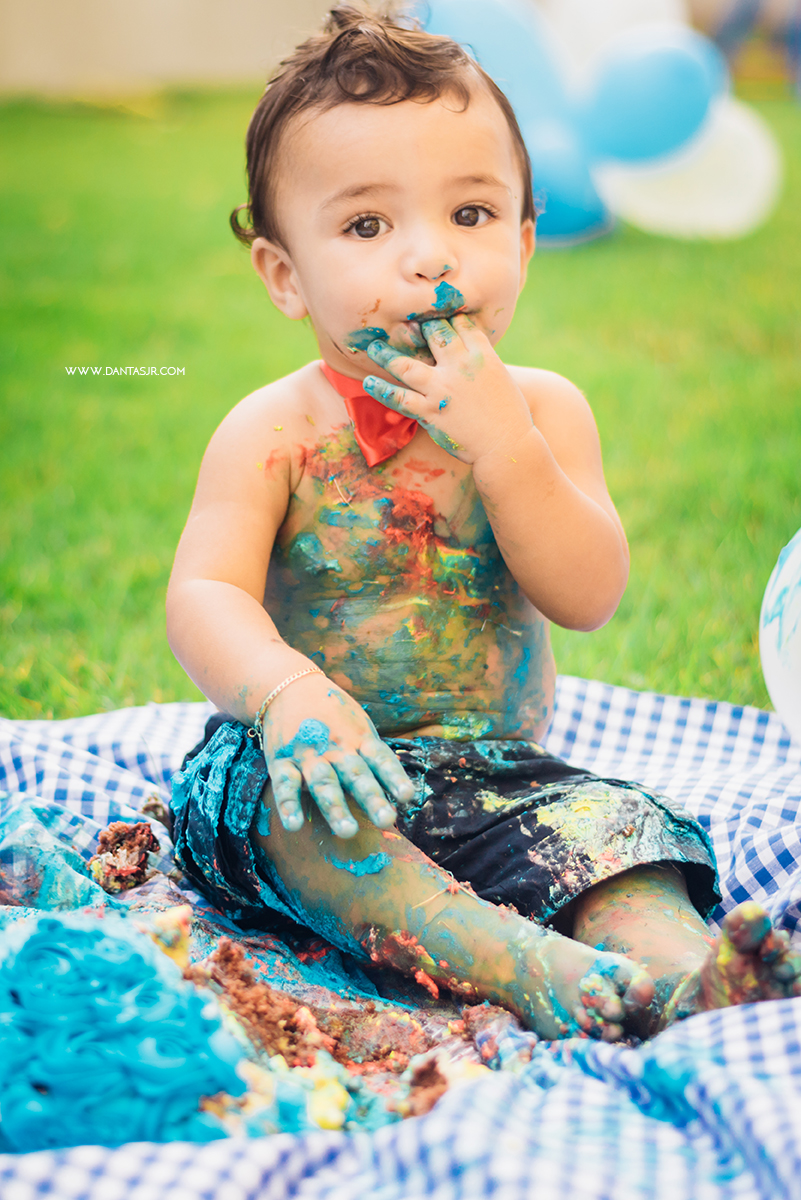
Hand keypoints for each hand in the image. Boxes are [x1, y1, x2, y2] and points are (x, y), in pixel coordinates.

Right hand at [261, 673, 414, 837]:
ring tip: (348, 832)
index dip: (394, 777)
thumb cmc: (332, 714)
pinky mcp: (282, 761)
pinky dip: (289, 804)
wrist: (288, 686)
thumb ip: (373, 754)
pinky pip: (285, 784)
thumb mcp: (358, 726)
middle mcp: (337, 748)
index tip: (407, 797)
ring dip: (336, 807)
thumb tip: (402, 791)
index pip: (381, 759)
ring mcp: (309, 754)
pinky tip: (294, 825)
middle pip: (356, 774)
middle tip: (387, 821)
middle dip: (372, 798)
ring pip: (323, 782)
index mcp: (359, 738)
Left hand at [362, 315, 532, 464]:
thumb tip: (462, 351)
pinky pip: (399, 398)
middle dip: (420, 326)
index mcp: (482, 354)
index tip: (435, 316)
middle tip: (405, 323)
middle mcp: (459, 366)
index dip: (447, 318)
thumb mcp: (500, 376)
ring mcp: (442, 388)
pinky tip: (367, 383)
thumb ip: (479, 361)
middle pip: (434, 334)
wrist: (507, 444)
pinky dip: (381, 390)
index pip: (460, 324)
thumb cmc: (509, 414)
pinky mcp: (430, 412)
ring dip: (386, 355)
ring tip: (372, 348)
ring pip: (406, 365)